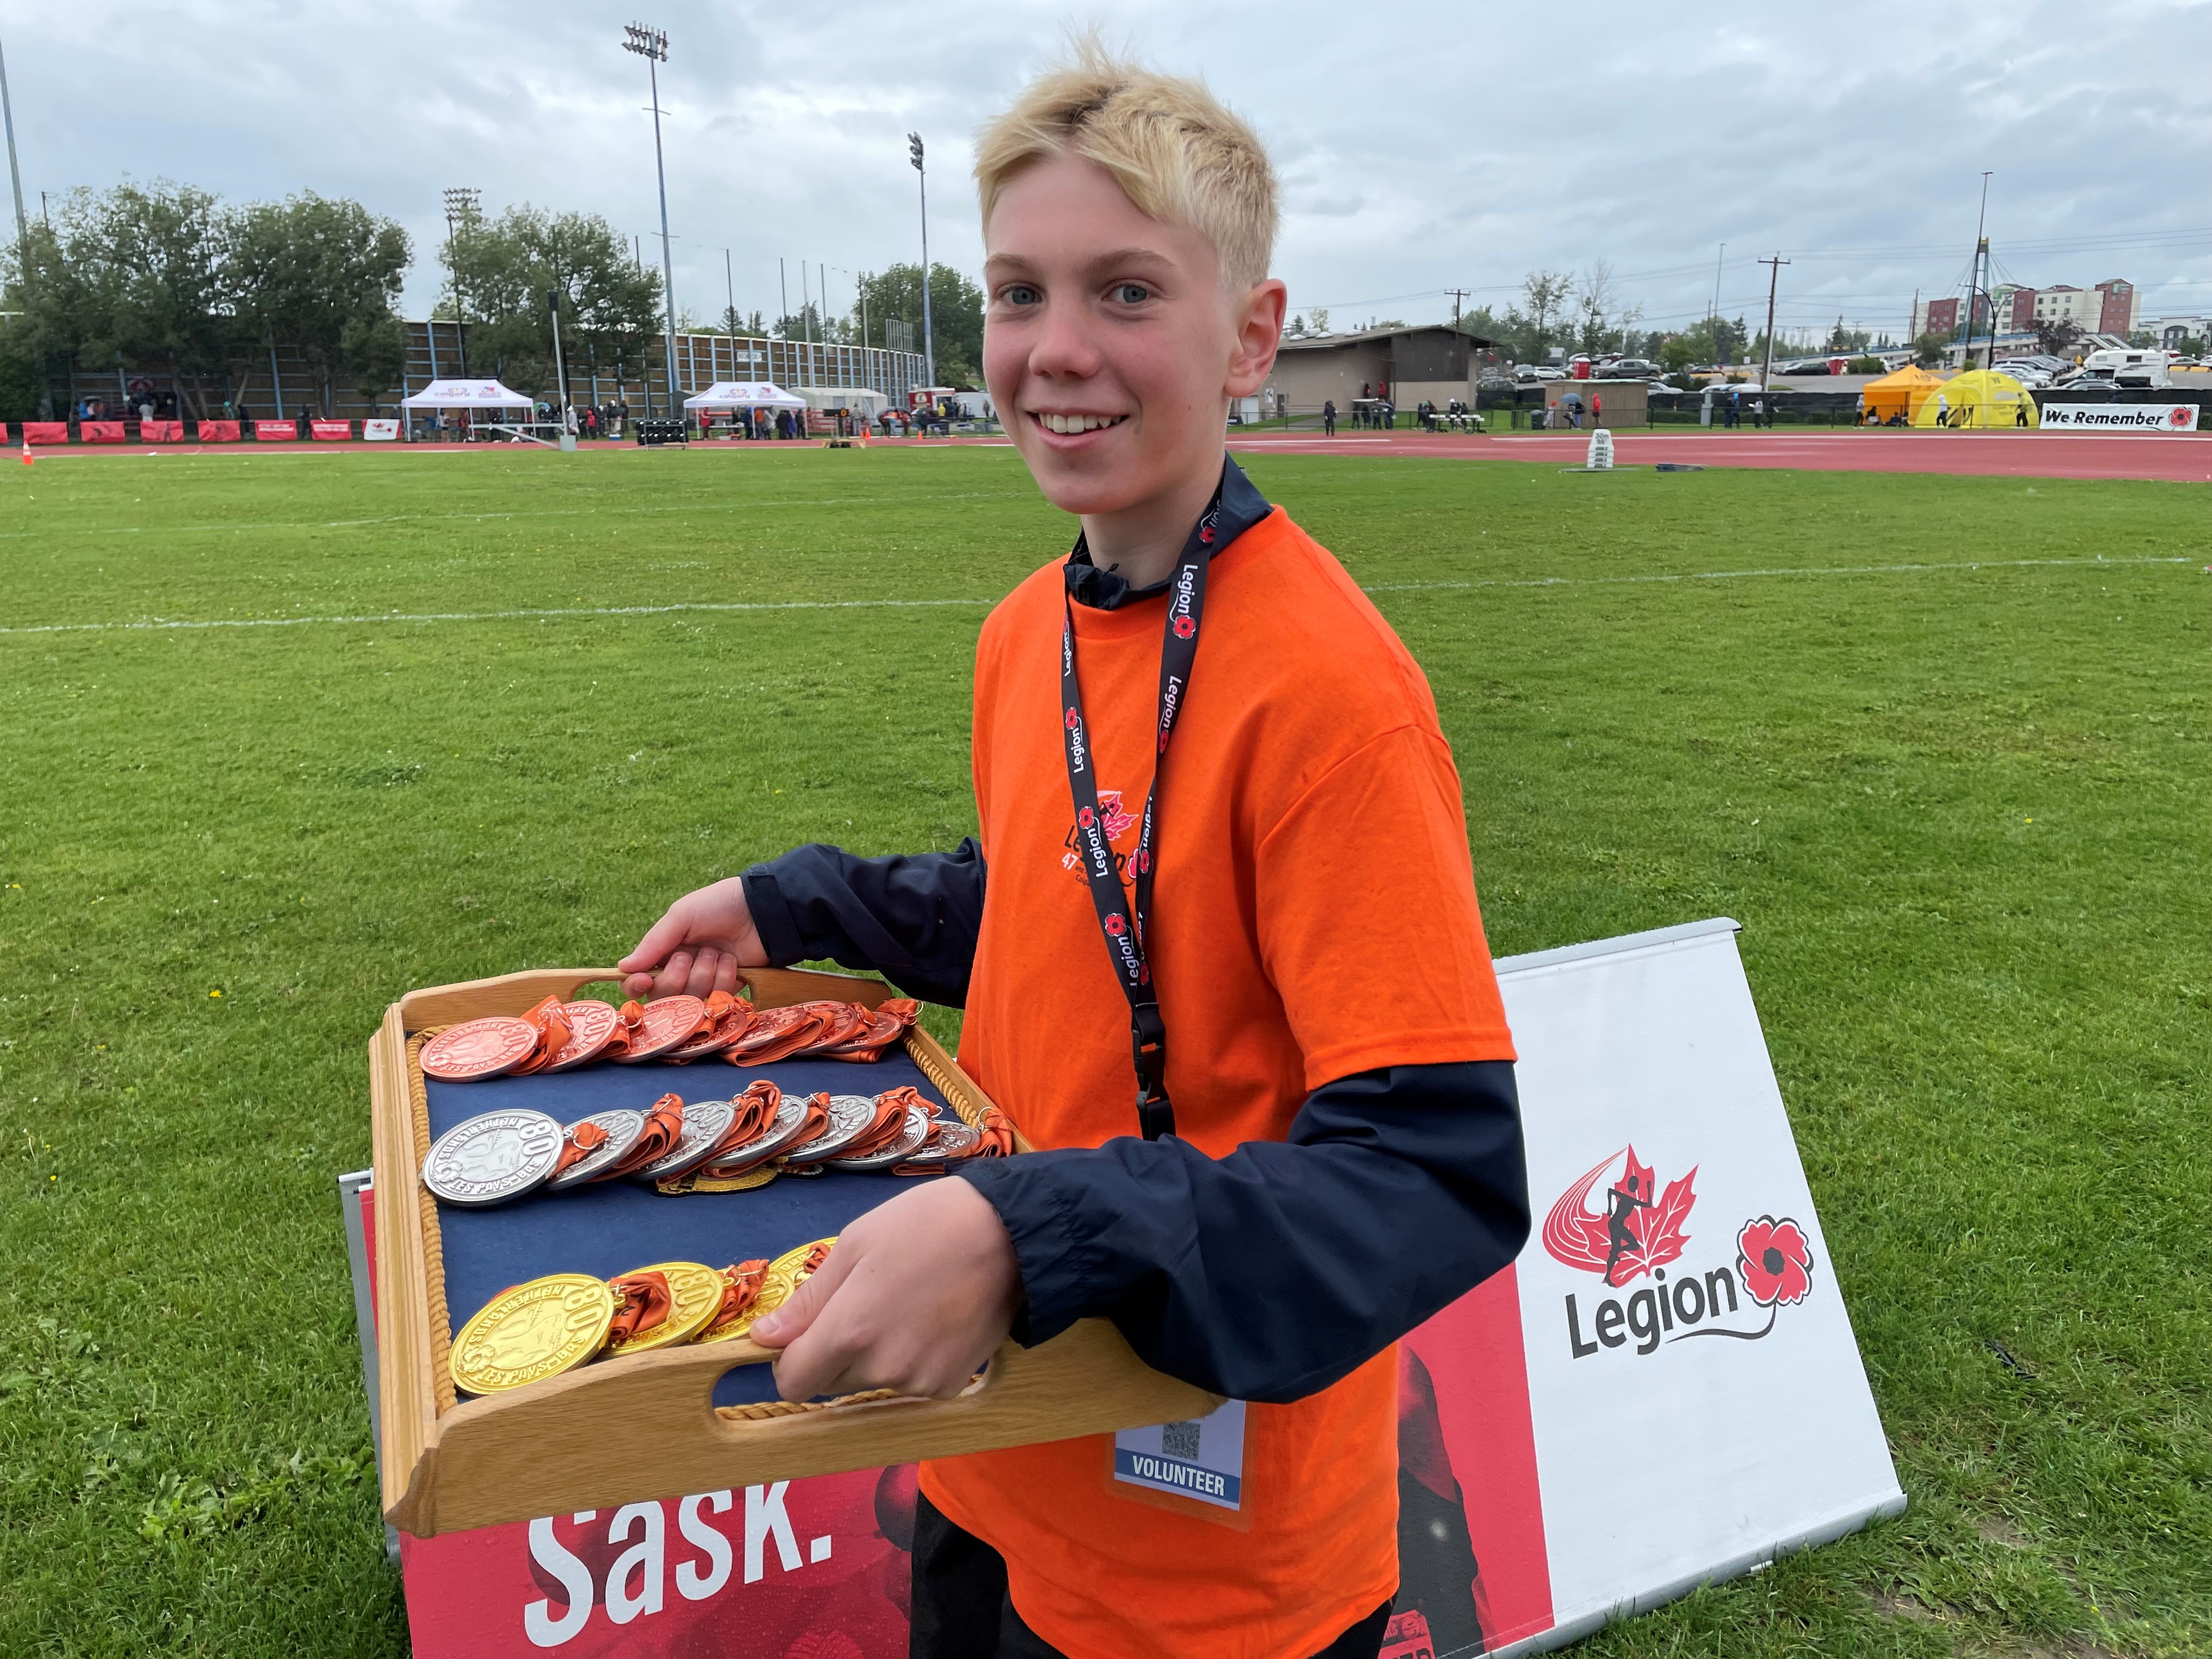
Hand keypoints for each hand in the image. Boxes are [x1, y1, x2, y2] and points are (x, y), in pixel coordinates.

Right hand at [616, 877, 768, 999]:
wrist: (761, 910)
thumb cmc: (718, 905)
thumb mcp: (682, 916)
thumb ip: (653, 943)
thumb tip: (623, 968)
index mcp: (663, 952)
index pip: (638, 981)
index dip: (637, 986)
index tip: (645, 981)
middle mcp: (680, 971)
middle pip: (663, 997)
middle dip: (676, 977)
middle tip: (689, 955)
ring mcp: (704, 982)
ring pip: (691, 999)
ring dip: (704, 973)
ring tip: (717, 952)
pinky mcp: (728, 990)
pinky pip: (717, 998)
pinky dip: (724, 977)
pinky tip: (732, 961)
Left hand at [749, 1178, 1021, 1400]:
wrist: (1010, 1235)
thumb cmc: (926, 1224)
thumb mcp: (856, 1244)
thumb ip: (809, 1300)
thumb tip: (764, 1337)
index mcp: (849, 1330)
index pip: (793, 1381)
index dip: (791, 1358)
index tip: (808, 1331)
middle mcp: (881, 1368)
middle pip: (832, 1381)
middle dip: (837, 1350)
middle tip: (870, 1300)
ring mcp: (919, 1382)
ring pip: (873, 1382)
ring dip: (877, 1355)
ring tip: (908, 1304)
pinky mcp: (950, 1385)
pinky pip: (911, 1384)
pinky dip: (914, 1360)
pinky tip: (934, 1321)